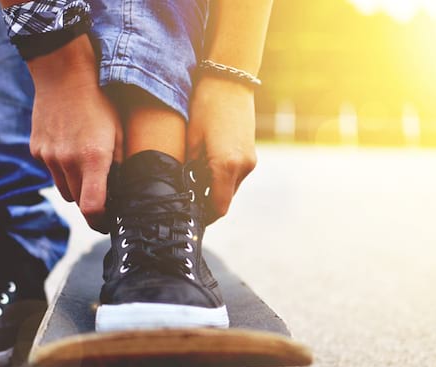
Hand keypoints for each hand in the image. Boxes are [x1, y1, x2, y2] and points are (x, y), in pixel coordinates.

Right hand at [27, 38, 122, 231]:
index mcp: (93, 159)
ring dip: (76, 187)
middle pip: (78, 201)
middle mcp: (67, 161)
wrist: (62, 75)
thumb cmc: (98, 103)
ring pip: (64, 190)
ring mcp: (48, 157)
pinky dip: (62, 170)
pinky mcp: (37, 150)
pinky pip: (51, 172)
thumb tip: (121, 190)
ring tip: (85, 167)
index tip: (107, 223)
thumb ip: (119, 164)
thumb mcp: (119, 133)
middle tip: (103, 194)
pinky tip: (69, 149)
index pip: (92, 208)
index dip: (100, 222)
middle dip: (91, 202)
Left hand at [187, 75, 256, 222]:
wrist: (230, 81)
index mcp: (226, 166)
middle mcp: (243, 167)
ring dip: (214, 189)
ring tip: (194, 179)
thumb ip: (190, 172)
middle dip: (206, 202)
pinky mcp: (251, 154)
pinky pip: (236, 175)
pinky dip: (222, 177)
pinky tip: (206, 166)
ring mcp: (250, 161)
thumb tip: (184, 193)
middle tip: (186, 198)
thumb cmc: (205, 107)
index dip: (203, 216)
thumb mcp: (190, 142)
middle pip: (224, 200)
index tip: (189, 216)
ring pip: (230, 188)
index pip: (218, 208)